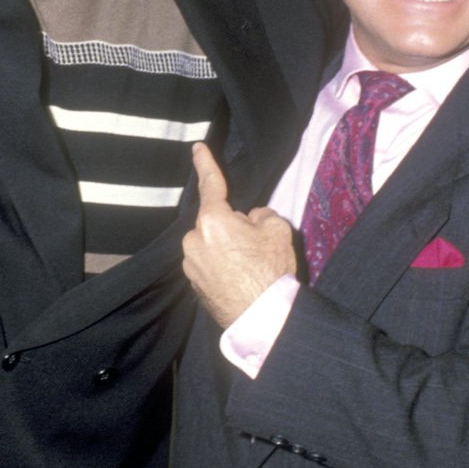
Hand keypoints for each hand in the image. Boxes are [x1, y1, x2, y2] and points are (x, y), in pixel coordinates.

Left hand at [182, 144, 297, 327]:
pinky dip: (222, 268)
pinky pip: (208, 266)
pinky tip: (241, 281)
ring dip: (225, 249)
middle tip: (255, 245)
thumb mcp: (277, 231)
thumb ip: (262, 215)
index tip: (197, 148)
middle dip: (231, 227)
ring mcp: (190, 266)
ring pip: (210, 245)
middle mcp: (194, 241)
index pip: (211, 185)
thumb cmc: (271, 270)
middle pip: (214, 223)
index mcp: (212, 222)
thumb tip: (251, 218)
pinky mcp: (194, 286)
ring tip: (250, 268)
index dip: (205, 164)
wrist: (263, 319)